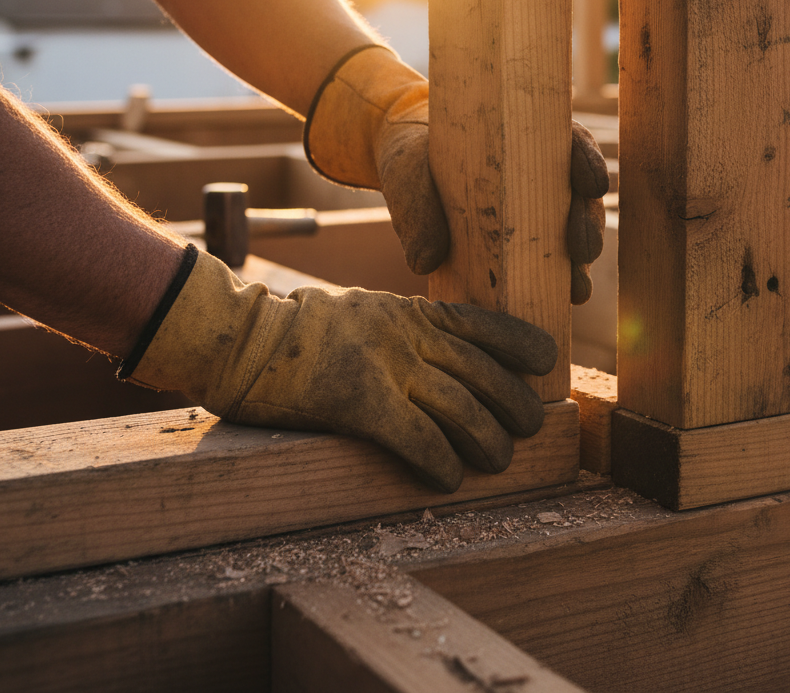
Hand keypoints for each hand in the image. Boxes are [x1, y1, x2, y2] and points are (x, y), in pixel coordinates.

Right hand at [123, 249, 557, 492]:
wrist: (242, 338)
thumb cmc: (302, 331)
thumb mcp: (365, 310)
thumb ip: (406, 328)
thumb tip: (445, 353)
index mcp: (410, 312)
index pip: (482, 324)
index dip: (520, 344)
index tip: (547, 361)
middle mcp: (407, 336)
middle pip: (484, 373)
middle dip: (515, 404)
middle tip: (528, 429)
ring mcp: (385, 367)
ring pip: (460, 409)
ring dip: (487, 443)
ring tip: (497, 463)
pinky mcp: (359, 403)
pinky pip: (417, 439)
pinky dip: (439, 463)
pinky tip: (447, 480)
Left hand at [304, 46, 609, 302]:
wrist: (405, 172)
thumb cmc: (414, 160)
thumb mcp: (409, 175)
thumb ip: (417, 210)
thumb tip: (424, 262)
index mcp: (531, 142)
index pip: (574, 146)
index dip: (590, 164)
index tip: (591, 183)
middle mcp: (546, 178)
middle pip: (583, 199)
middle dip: (587, 225)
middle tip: (579, 246)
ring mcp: (541, 215)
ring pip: (577, 236)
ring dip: (582, 263)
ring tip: (576, 288)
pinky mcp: (527, 249)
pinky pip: (554, 266)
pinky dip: (562, 284)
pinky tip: (565, 302)